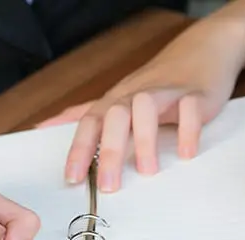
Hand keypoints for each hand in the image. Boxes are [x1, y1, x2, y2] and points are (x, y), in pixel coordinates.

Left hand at [36, 19, 244, 191]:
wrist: (202, 49)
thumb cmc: (155, 83)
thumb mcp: (117, 99)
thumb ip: (84, 116)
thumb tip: (42, 127)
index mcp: (116, 101)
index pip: (90, 124)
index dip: (79, 150)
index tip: (72, 179)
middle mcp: (136, 95)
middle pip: (115, 117)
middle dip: (110, 152)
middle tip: (109, 186)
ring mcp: (166, 93)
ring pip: (147, 108)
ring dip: (145, 140)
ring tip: (147, 171)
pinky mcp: (196, 94)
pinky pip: (190, 108)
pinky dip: (187, 130)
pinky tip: (185, 153)